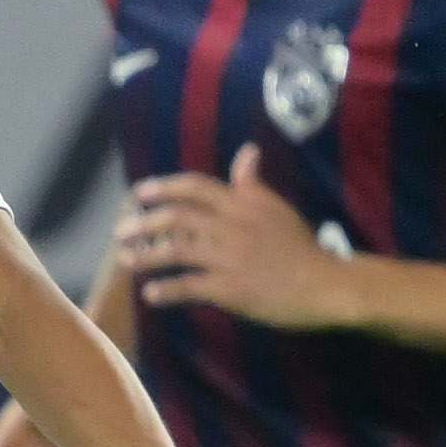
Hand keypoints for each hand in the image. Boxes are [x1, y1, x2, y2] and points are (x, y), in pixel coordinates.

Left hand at [118, 147, 360, 331]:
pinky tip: (150, 295)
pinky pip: (189, 286)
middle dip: (143, 223)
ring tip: (127, 262)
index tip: (138, 193)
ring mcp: (230, 257)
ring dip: (146, 256)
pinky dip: (166, 291)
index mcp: (243, 204)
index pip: (195, 187)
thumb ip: (252, 183)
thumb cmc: (300, 247)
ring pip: (176, 250)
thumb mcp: (276, 208)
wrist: (325, 284)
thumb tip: (247, 151)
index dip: (164, 187)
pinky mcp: (231, 288)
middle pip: (177, 216)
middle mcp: (233, 226)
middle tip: (121, 232)